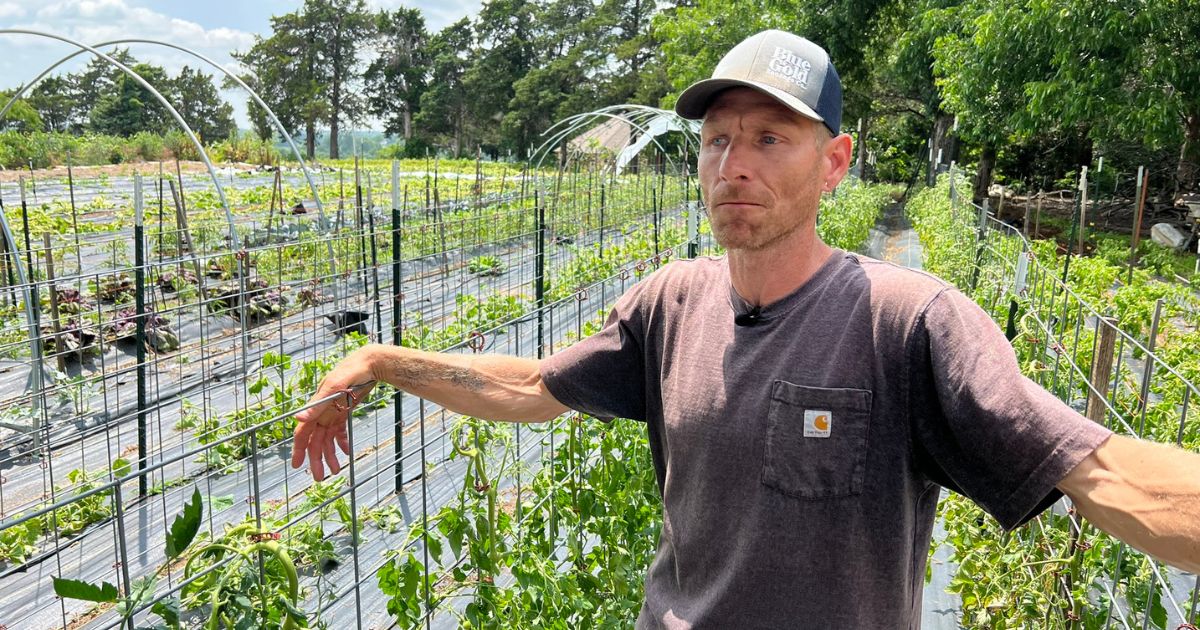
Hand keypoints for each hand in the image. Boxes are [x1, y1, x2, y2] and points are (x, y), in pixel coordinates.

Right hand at [291, 346, 377, 480]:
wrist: (369, 363)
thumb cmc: (351, 371)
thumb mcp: (335, 386)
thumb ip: (317, 404)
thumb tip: (298, 417)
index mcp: (316, 407)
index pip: (304, 432)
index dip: (299, 449)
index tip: (297, 465)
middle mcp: (322, 412)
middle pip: (315, 440)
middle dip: (316, 459)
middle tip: (319, 477)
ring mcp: (333, 412)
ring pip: (327, 439)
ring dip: (330, 455)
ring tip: (336, 470)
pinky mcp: (344, 411)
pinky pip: (340, 431)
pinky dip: (342, 443)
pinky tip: (347, 453)